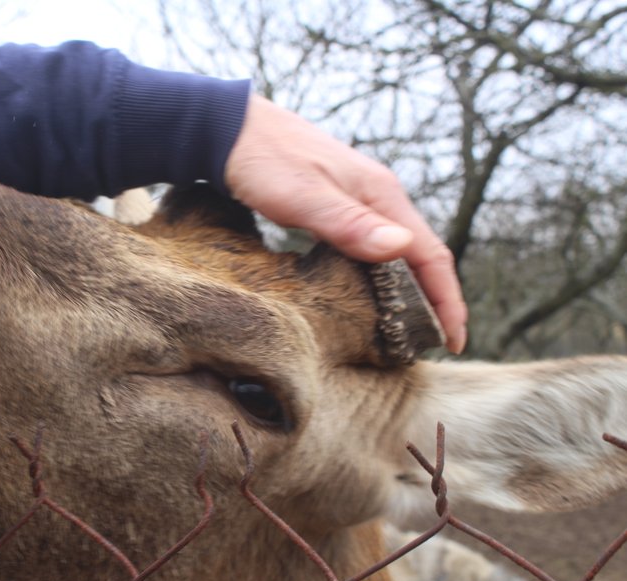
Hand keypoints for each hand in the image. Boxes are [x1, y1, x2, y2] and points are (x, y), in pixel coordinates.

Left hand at [225, 95, 466, 353]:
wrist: (230, 128)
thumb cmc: (263, 159)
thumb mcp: (303, 196)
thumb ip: (350, 224)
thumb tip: (400, 249)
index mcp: (381, 195)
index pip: (429, 255)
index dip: (446, 300)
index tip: (454, 342)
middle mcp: (377, 197)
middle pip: (419, 257)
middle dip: (434, 303)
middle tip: (432, 348)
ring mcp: (357, 201)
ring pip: (395, 254)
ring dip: (407, 292)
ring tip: (405, 331)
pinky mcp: (335, 206)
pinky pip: (369, 248)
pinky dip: (377, 278)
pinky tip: (366, 297)